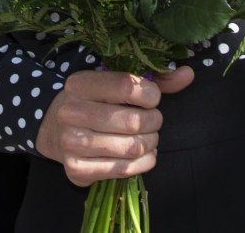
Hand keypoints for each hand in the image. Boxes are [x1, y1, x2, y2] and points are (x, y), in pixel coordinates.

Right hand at [36, 65, 193, 186]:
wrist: (57, 131)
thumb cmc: (96, 102)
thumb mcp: (116, 82)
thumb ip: (154, 79)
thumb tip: (188, 74)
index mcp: (79, 83)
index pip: (127, 86)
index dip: (150, 94)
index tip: (153, 98)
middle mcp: (70, 112)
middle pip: (132, 121)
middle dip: (154, 122)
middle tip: (154, 120)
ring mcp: (71, 143)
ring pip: (131, 147)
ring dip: (150, 143)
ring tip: (150, 137)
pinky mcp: (76, 170)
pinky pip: (123, 170)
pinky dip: (143, 163)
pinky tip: (144, 154)